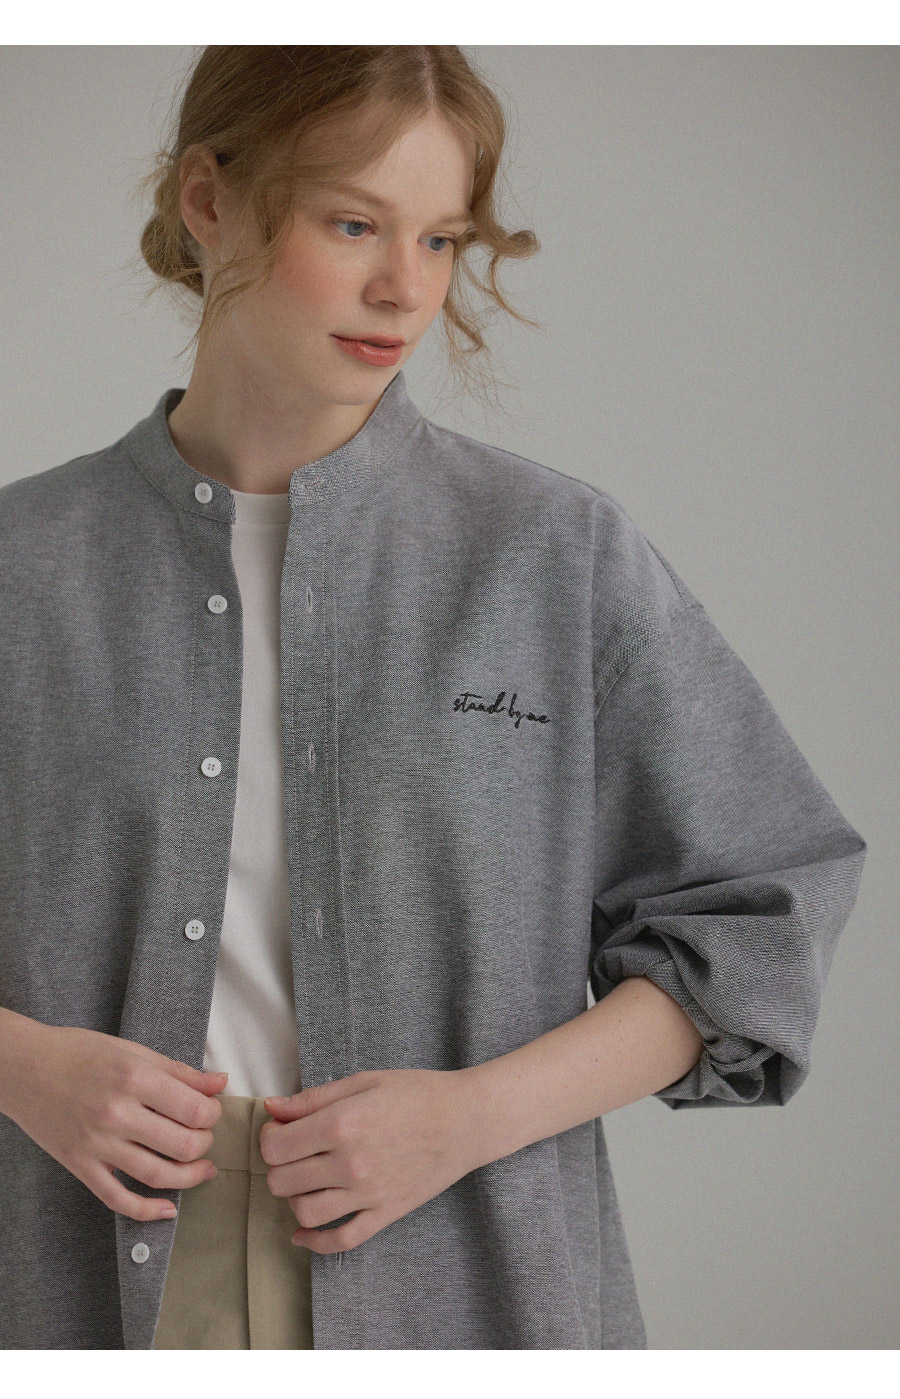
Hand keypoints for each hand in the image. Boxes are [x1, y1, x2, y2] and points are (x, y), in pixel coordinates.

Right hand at [1, 1018, 227, 1220]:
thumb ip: (180, 1071)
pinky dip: (147, 1210)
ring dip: (189, 1178)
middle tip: (205, 1138)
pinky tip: (168, 1208)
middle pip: (183, 1145)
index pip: (195, 1110)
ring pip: (157, 1175)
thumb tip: (220, 1082)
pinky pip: (118, 1199)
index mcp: (134, 1078)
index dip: (212, 1114)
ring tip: (202, 1170)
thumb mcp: (133, 1051)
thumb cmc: (78, 1052)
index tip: (210, 1111)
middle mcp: (116, 1112)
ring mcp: (96, 1143)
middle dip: (205, 1144)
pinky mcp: (79, 1165)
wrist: (22, 1067)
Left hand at [260, 1068, 480, 1254]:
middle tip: (291, 1154)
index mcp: (341, 1124)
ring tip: (303, 1182)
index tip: (279, 1131)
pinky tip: (302, 1234)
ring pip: (305, 1213)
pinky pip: (342, 1240)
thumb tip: (272, 1107)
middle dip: (277, 1167)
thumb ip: (314, 1098)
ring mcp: (368, 1193)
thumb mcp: (364, 1082)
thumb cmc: (417, 1093)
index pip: (276, 1147)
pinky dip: (315, 1243)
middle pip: (283, 1181)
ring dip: (293, 1199)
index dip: (269, 1138)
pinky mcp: (385, 1213)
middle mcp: (350, 1163)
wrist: (466, 1120)